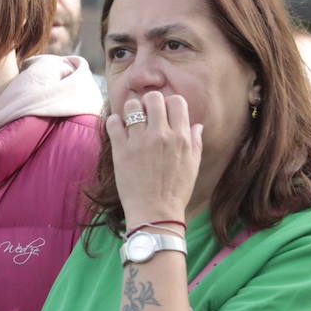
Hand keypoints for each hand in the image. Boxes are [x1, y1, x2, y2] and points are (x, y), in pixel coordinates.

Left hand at [105, 90, 202, 226]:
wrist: (155, 212)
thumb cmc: (176, 191)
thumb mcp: (193, 166)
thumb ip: (195, 142)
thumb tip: (196, 125)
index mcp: (181, 137)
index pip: (176, 101)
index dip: (169, 104)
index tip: (164, 113)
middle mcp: (161, 135)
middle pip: (154, 98)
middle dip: (149, 102)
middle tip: (146, 114)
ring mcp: (140, 141)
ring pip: (132, 106)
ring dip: (131, 110)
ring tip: (131, 121)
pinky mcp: (121, 150)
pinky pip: (114, 122)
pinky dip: (115, 122)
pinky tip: (119, 129)